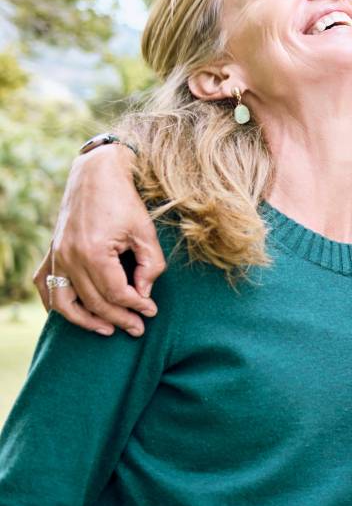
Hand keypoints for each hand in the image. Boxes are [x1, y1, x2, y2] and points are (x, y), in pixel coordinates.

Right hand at [36, 145, 162, 335]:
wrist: (95, 175)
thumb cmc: (124, 201)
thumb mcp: (145, 232)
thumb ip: (150, 265)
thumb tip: (144, 293)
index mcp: (93, 252)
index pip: (116, 293)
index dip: (136, 306)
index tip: (151, 311)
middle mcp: (69, 257)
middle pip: (93, 302)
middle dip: (119, 319)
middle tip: (138, 329)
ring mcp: (57, 255)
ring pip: (64, 302)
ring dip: (85, 321)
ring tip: (107, 330)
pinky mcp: (52, 251)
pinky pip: (45, 285)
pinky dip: (55, 304)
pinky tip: (71, 315)